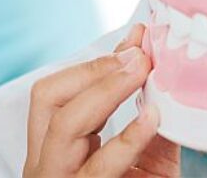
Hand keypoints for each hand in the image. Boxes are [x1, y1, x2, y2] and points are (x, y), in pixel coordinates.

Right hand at [24, 24, 179, 177]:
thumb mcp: (142, 158)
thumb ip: (146, 122)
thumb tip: (160, 72)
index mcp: (54, 147)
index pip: (57, 90)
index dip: (94, 63)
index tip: (136, 41)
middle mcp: (47, 161)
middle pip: (46, 96)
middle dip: (92, 69)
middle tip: (137, 54)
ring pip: (64, 124)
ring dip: (105, 90)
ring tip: (140, 71)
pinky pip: (101, 166)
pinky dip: (128, 137)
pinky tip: (151, 118)